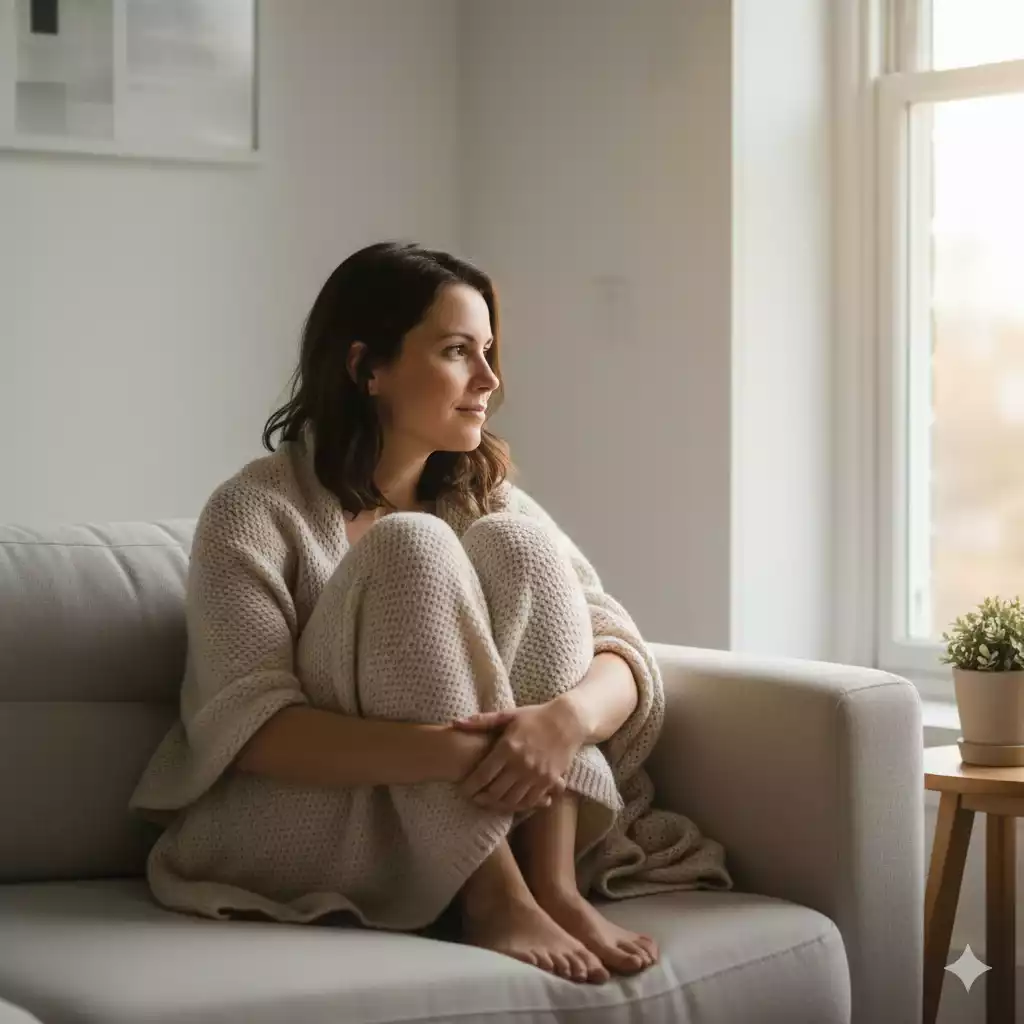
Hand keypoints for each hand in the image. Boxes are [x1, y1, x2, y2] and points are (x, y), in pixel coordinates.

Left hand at [452, 699, 585, 812]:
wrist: (568, 721)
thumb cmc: (535, 716)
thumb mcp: (508, 715)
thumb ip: (481, 722)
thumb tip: (455, 723)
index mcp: (508, 747)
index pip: (482, 775)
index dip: (469, 786)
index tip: (462, 789)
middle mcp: (521, 764)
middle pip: (495, 792)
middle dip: (480, 799)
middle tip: (472, 798)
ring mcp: (536, 775)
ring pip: (511, 800)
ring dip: (497, 805)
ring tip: (488, 802)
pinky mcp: (549, 781)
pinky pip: (530, 801)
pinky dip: (518, 805)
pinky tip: (510, 803)